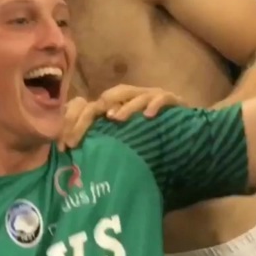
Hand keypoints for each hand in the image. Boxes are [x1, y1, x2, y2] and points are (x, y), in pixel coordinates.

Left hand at [57, 85, 185, 149]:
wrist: (189, 130)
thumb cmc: (152, 137)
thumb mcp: (124, 141)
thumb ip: (105, 144)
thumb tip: (78, 161)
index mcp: (120, 105)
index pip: (93, 106)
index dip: (77, 123)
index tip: (66, 146)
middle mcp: (134, 96)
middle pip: (111, 96)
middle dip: (94, 113)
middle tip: (82, 134)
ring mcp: (153, 96)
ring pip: (136, 95)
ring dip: (125, 106)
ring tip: (115, 119)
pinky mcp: (173, 100)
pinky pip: (164, 98)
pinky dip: (156, 105)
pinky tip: (149, 116)